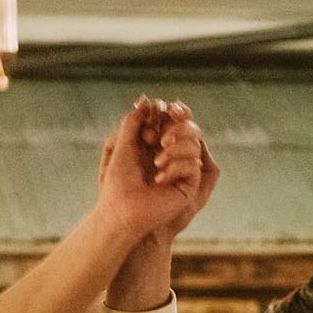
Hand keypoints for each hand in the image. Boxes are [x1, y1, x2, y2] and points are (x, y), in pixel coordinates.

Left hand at [96, 97, 216, 244]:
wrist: (121, 212)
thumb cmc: (118, 183)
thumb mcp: (122, 146)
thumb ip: (133, 122)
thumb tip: (146, 100)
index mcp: (155, 143)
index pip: (171, 118)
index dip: (170, 110)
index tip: (160, 110)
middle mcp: (171, 154)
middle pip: (188, 126)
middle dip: (176, 126)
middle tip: (159, 138)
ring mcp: (181, 169)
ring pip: (193, 143)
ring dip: (174, 147)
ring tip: (156, 163)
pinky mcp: (188, 186)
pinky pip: (192, 164)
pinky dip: (175, 167)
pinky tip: (160, 179)